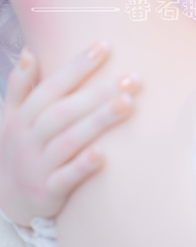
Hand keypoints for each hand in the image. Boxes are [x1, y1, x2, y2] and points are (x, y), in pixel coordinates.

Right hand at [0, 42, 138, 225]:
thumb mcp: (9, 117)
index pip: (51, 86)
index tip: (105, 45)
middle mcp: (29, 139)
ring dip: (98, 121)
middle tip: (133, 77)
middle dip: (98, 92)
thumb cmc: (18, 149)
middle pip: (64, 111)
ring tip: (128, 103)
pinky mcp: (49, 191)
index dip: (77, 65)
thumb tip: (28, 51)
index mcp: (22, 117)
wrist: (5, 201)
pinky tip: (105, 154)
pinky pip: (66, 178)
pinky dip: (84, 166)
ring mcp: (39, 165)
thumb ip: (19, 86)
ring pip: (69, 141)